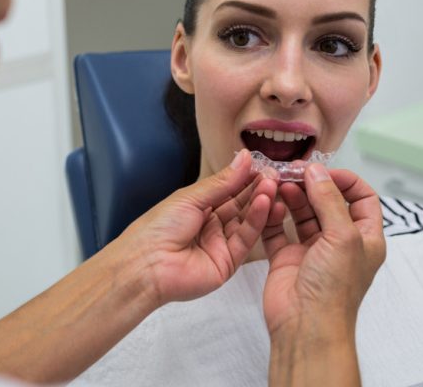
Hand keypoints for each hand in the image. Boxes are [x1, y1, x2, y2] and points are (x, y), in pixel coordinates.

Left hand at [119, 149, 279, 304]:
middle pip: (240, 205)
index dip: (246, 178)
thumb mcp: (191, 197)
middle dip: (257, 189)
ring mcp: (220, 244)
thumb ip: (222, 181)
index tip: (265, 165)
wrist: (146, 265)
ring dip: (260, 203)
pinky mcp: (228, 262)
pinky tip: (265, 203)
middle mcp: (211, 225)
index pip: (228, 190)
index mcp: (198, 207)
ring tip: (273, 185)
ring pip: (246, 221)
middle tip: (275, 174)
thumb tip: (246, 158)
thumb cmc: (159, 227)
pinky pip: (246, 239)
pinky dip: (257, 220)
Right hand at [262, 164, 385, 336]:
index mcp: (365, 238)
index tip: (324, 171)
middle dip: (312, 184)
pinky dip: (273, 214)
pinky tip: (270, 203)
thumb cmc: (334, 292)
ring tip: (280, 183)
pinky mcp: (287, 257)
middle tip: (294, 172)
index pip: (361, 198)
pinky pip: (278, 229)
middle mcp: (339, 242)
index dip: (345, 180)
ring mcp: (312, 250)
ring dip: (291, 196)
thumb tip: (318, 172)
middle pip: (327, 201)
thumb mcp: (342, 237)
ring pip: (301, 212)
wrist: (306, 326)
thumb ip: (329, 200)